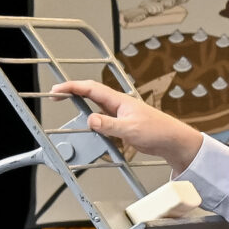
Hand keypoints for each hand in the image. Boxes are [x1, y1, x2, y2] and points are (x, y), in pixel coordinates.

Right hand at [51, 79, 203, 170]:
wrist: (173, 141)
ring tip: (66, 105)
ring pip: (96, 106)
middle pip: (91, 94)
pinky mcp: (123, 124)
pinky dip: (93, 120)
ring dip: (81, 105)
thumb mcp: (130, 130)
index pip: (91, 89)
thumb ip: (109, 125)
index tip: (57, 89)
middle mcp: (119, 104)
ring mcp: (121, 114)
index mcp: (120, 101)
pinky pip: (103, 119)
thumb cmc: (158, 131)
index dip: (72, 87)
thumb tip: (90, 120)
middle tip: (56, 95)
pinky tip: (88, 125)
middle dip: (72, 92)